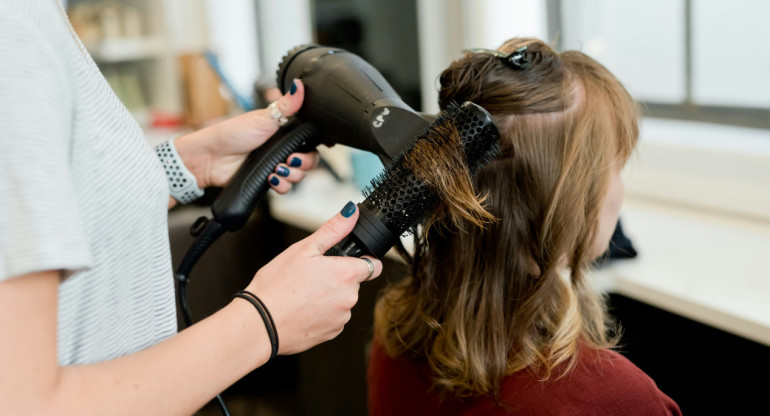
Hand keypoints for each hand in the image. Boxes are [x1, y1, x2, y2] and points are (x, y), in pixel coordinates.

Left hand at [173, 79, 318, 191]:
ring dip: (292, 175)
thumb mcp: (263, 118)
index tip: (315, 148)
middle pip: (309, 160)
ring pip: (299, 176)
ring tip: (277, 170)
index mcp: (284, 132)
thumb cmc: (232, 133)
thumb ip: (286, 105)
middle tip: (290, 160)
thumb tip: (299, 85)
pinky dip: (282, 186)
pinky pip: (285, 188)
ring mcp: (276, 165)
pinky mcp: (268, 180)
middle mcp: (282, 149)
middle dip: (304, 163)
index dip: (314, 147)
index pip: (310, 141)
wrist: (211, 158)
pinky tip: (271, 179)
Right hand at [243, 203, 382, 354]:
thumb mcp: (303, 249)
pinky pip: (333, 318)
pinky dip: (322, 314)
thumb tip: (351, 212)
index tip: (346, 261)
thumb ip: (333, 230)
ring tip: (303, 294)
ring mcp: (341, 318)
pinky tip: (302, 309)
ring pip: (342, 301)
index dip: (361, 260)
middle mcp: (349, 298)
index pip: (373, 265)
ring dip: (329, 297)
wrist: (260, 324)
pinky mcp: (331, 333)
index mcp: (346, 274)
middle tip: (311, 276)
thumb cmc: (277, 285)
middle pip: (354, 283)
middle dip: (338, 278)